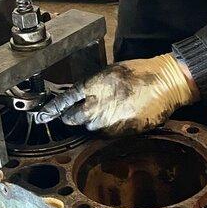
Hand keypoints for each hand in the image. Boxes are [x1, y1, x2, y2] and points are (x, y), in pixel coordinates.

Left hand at [35, 54, 197, 135]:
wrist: (165, 83)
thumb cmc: (138, 74)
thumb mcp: (109, 73)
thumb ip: (91, 86)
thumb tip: (75, 97)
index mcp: (93, 86)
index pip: (65, 101)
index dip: (52, 110)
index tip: (41, 116)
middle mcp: (98, 105)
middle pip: (73, 120)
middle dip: (71, 118)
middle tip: (77, 113)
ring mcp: (110, 121)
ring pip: (89, 128)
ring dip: (92, 123)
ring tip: (107, 110)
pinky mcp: (121, 132)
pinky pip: (106, 134)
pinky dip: (108, 128)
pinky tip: (118, 116)